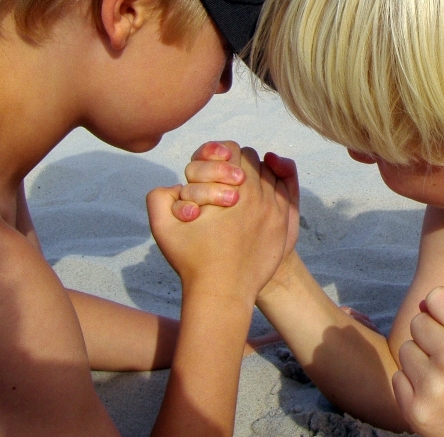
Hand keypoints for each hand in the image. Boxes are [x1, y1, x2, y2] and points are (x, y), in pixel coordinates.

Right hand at [147, 145, 289, 300]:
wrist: (223, 293)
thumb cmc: (192, 260)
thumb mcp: (163, 228)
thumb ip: (159, 197)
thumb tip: (176, 183)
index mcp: (232, 189)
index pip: (232, 149)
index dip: (219, 155)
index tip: (213, 167)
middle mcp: (258, 194)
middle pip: (253, 159)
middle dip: (238, 165)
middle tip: (225, 180)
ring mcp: (275, 208)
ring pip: (269, 173)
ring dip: (255, 176)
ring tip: (238, 191)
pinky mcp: (284, 223)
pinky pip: (283, 191)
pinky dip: (271, 189)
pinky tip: (255, 202)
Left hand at [392, 288, 443, 436]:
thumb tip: (425, 300)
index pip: (435, 297)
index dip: (442, 311)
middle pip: (417, 322)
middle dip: (432, 336)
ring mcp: (434, 387)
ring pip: (405, 349)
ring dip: (421, 360)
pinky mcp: (417, 411)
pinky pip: (398, 377)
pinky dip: (412, 384)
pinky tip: (436, 393)